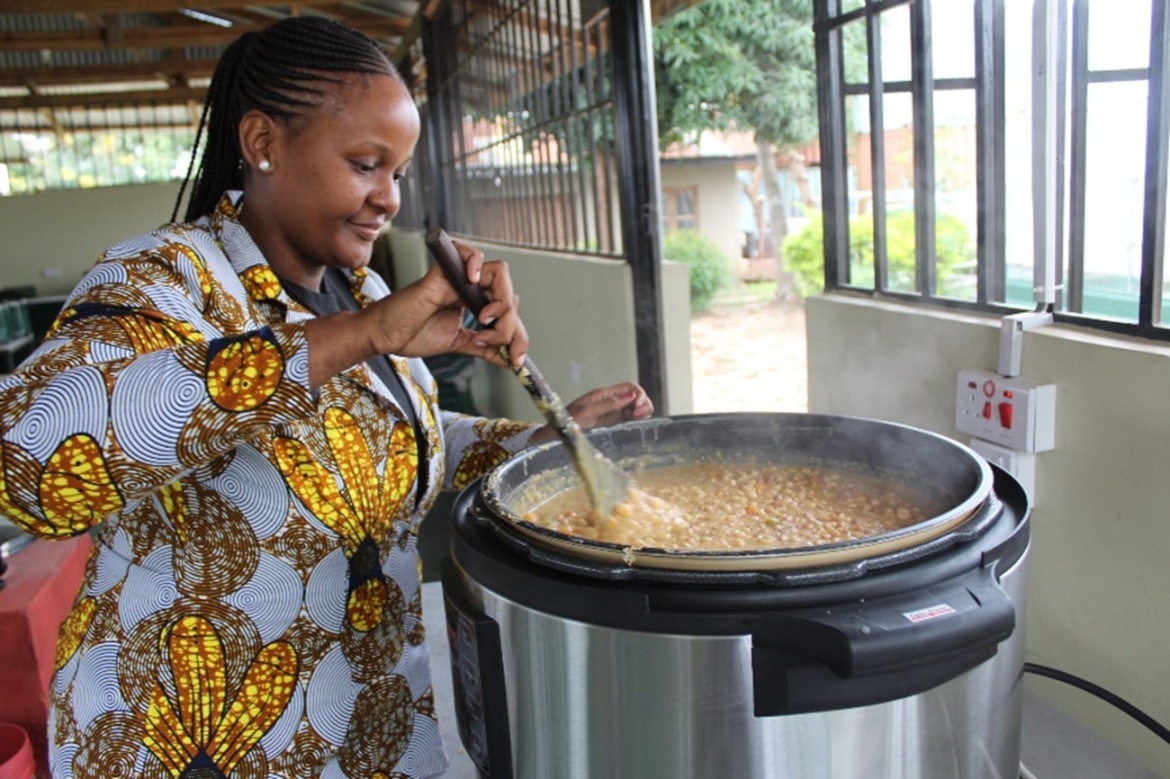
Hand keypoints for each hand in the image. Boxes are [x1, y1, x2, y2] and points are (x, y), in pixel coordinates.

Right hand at [360, 240, 528, 367]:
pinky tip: (474, 282)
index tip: (517, 359)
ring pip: (498, 274)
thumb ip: (484, 347)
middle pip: (509, 293)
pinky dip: (477, 263)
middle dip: (511, 324)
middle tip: (493, 341)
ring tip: (483, 320)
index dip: (518, 334)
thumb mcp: (458, 343)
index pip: (508, 310)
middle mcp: (469, 286)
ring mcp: (457, 277)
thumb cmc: (412, 334)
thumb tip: (511, 359)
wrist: (384, 336)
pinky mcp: (441, 272)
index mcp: (473, 300)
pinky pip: (467, 254)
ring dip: (501, 301)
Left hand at [530, 382, 653, 443]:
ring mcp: (612, 413)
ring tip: (639, 420)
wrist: (556, 434)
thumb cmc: (567, 421)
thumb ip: (609, 404)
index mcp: (605, 394)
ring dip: (643, 412)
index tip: (637, 406)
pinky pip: (630, 420)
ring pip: (636, 409)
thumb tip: (630, 397)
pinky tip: (636, 425)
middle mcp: (611, 402)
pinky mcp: (612, 424)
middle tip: (640, 416)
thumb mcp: (588, 411)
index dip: (639, 394)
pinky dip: (637, 421)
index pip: (630, 387)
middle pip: (637, 397)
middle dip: (643, 403)